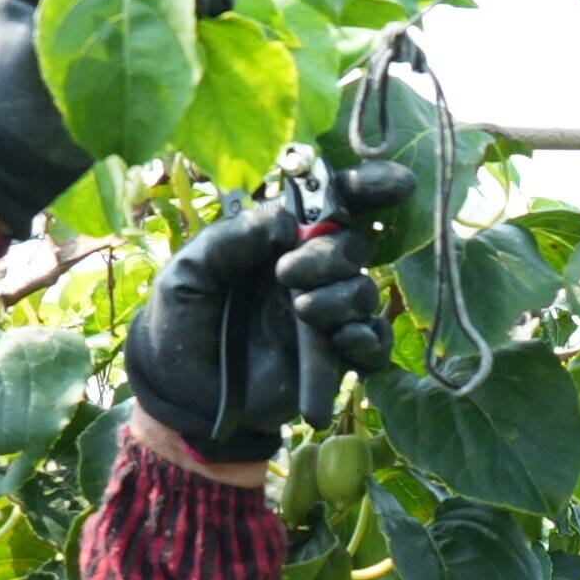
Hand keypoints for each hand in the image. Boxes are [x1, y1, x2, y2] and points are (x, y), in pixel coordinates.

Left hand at [121, 163, 413, 463]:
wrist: (180, 395)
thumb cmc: (180, 323)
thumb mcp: (189, 272)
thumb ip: (231, 238)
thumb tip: (286, 216)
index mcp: (274, 240)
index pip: (329, 203)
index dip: (368, 188)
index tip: (399, 184)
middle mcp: (306, 271)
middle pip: (352, 245)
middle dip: (330, 253)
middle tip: (286, 274)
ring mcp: (322, 316)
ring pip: (363, 292)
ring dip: (341, 297)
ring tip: (301, 310)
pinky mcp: (331, 359)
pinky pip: (372, 344)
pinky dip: (366, 339)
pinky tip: (342, 339)